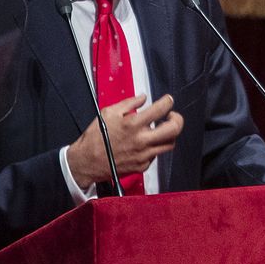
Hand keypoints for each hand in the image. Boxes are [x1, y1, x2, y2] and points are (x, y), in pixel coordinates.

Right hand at [66, 93, 183, 187]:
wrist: (86, 162)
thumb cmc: (95, 137)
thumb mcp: (108, 113)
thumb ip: (128, 103)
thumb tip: (143, 98)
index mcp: (133, 124)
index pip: (161, 109)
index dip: (168, 102)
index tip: (168, 100)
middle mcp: (141, 140)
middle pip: (174, 129)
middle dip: (177, 119)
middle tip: (172, 116)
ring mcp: (143, 155)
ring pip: (170, 144)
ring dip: (169, 134)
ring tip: (161, 129)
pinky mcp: (142, 165)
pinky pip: (156, 155)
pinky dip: (155, 147)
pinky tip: (147, 143)